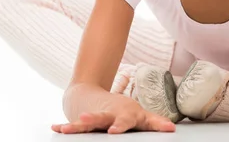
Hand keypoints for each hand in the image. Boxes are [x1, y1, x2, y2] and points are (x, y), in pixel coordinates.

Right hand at [51, 96, 175, 133]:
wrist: (96, 96)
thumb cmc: (123, 110)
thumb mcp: (140, 115)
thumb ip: (154, 122)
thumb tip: (172, 129)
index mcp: (123, 114)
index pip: (124, 121)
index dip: (120, 126)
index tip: (114, 131)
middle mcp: (107, 114)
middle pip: (101, 117)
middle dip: (93, 119)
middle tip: (85, 119)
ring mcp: (94, 117)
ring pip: (85, 121)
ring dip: (76, 124)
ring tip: (66, 128)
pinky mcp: (82, 120)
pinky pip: (73, 125)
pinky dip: (65, 127)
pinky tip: (56, 129)